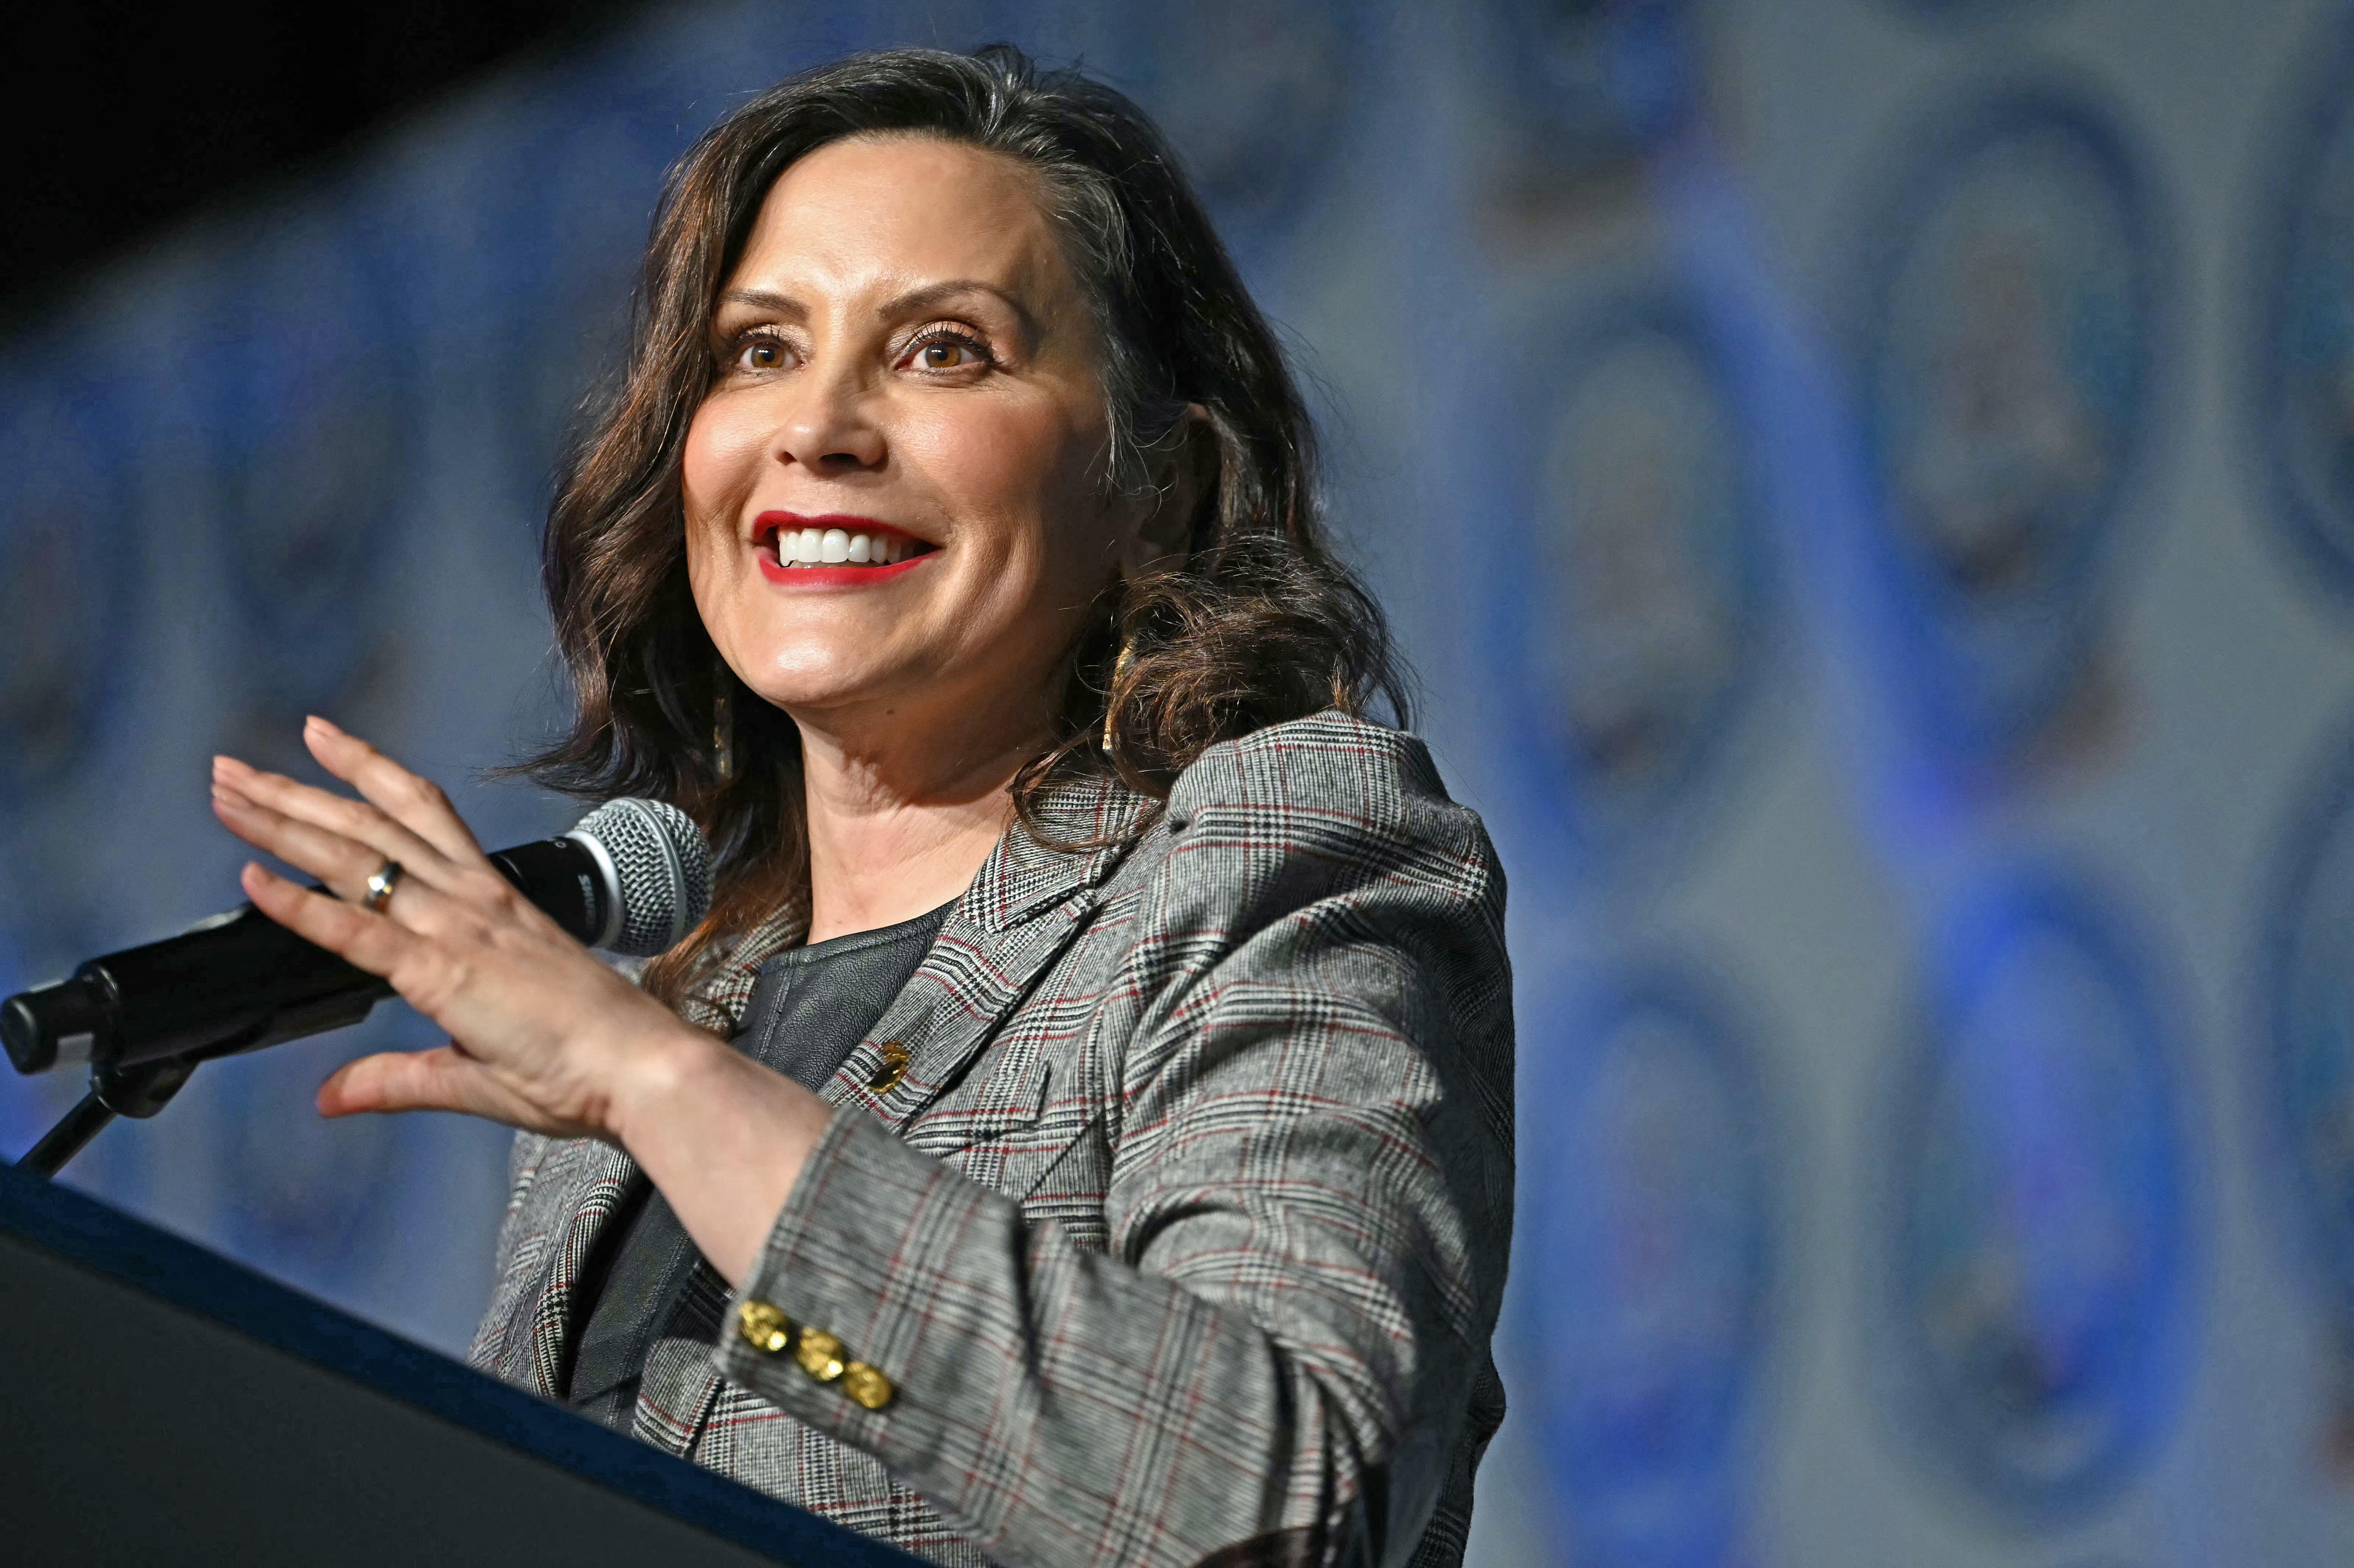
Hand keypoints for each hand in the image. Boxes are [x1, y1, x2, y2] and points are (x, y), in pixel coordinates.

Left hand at [209, 715, 712, 1141]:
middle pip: (371, 824)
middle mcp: (471, 902)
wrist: (637, 1068)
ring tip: (229, 792)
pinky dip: (300, 904)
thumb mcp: (475, 1066)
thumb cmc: (583, 1060)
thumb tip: (332, 1096)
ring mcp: (457, 929)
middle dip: (297, 791)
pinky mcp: (443, 970)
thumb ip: (395, 1077)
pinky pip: (357, 931)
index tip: (319, 743)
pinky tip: (255, 878)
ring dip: (285, 819)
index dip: (365, 773)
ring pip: (357, 855)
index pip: (420, 815)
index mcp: (491, 904)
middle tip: (235, 766)